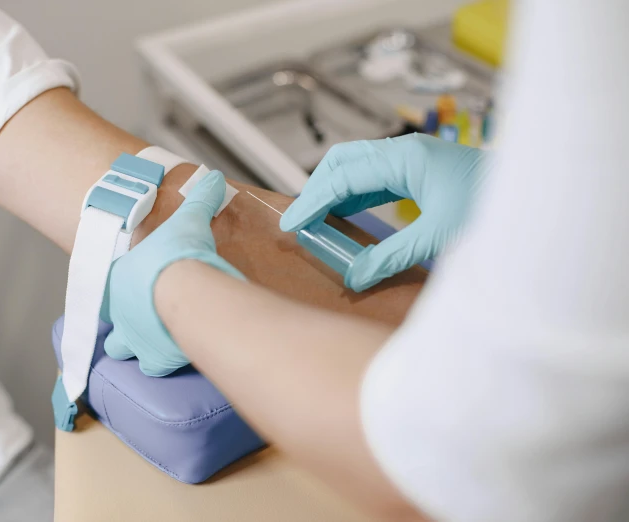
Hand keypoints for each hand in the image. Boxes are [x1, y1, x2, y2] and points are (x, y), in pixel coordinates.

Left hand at [103, 171, 244, 376]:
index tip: (138, 288)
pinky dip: (165, 363)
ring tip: (159, 342)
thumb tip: (212, 179)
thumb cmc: (178, 253)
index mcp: (119, 280)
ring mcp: (134, 339)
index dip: (122, 290)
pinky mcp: (156, 359)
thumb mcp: (189, 219)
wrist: (186, 288)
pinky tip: (180, 356)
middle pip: (111, 327)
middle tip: (147, 321)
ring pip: (123, 351)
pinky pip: (155, 368)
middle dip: (126, 327)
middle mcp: (120, 313)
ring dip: (139, 348)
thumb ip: (199, 199)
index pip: (108, 288)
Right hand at [280, 134, 486, 290]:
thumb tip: (353, 278)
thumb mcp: (439, 237)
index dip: (312, 201)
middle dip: (317, 189)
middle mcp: (405, 152)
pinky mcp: (421, 172)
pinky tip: (347, 217)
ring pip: (358, 168)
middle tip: (301, 222)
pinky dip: (354, 196)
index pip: (342, 175)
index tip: (291, 225)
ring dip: (334, 193)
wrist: (538, 196)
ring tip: (317, 223)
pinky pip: (375, 179)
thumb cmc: (494, 210)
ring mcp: (413, 160)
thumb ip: (391, 257)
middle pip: (344, 161)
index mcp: (405, 158)